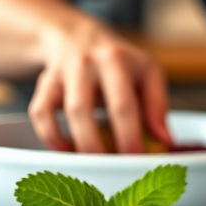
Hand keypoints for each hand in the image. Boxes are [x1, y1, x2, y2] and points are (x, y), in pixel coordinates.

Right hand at [29, 13, 170, 153]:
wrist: (78, 36)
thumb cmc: (119, 61)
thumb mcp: (146, 71)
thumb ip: (156, 105)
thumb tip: (165, 140)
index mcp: (116, 59)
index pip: (123, 103)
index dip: (129, 135)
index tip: (136, 159)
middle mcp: (86, 63)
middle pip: (84, 109)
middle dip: (96, 145)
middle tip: (111, 168)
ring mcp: (63, 72)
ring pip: (62, 113)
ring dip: (77, 144)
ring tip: (92, 164)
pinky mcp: (45, 82)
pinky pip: (40, 112)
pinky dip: (50, 135)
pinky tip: (66, 149)